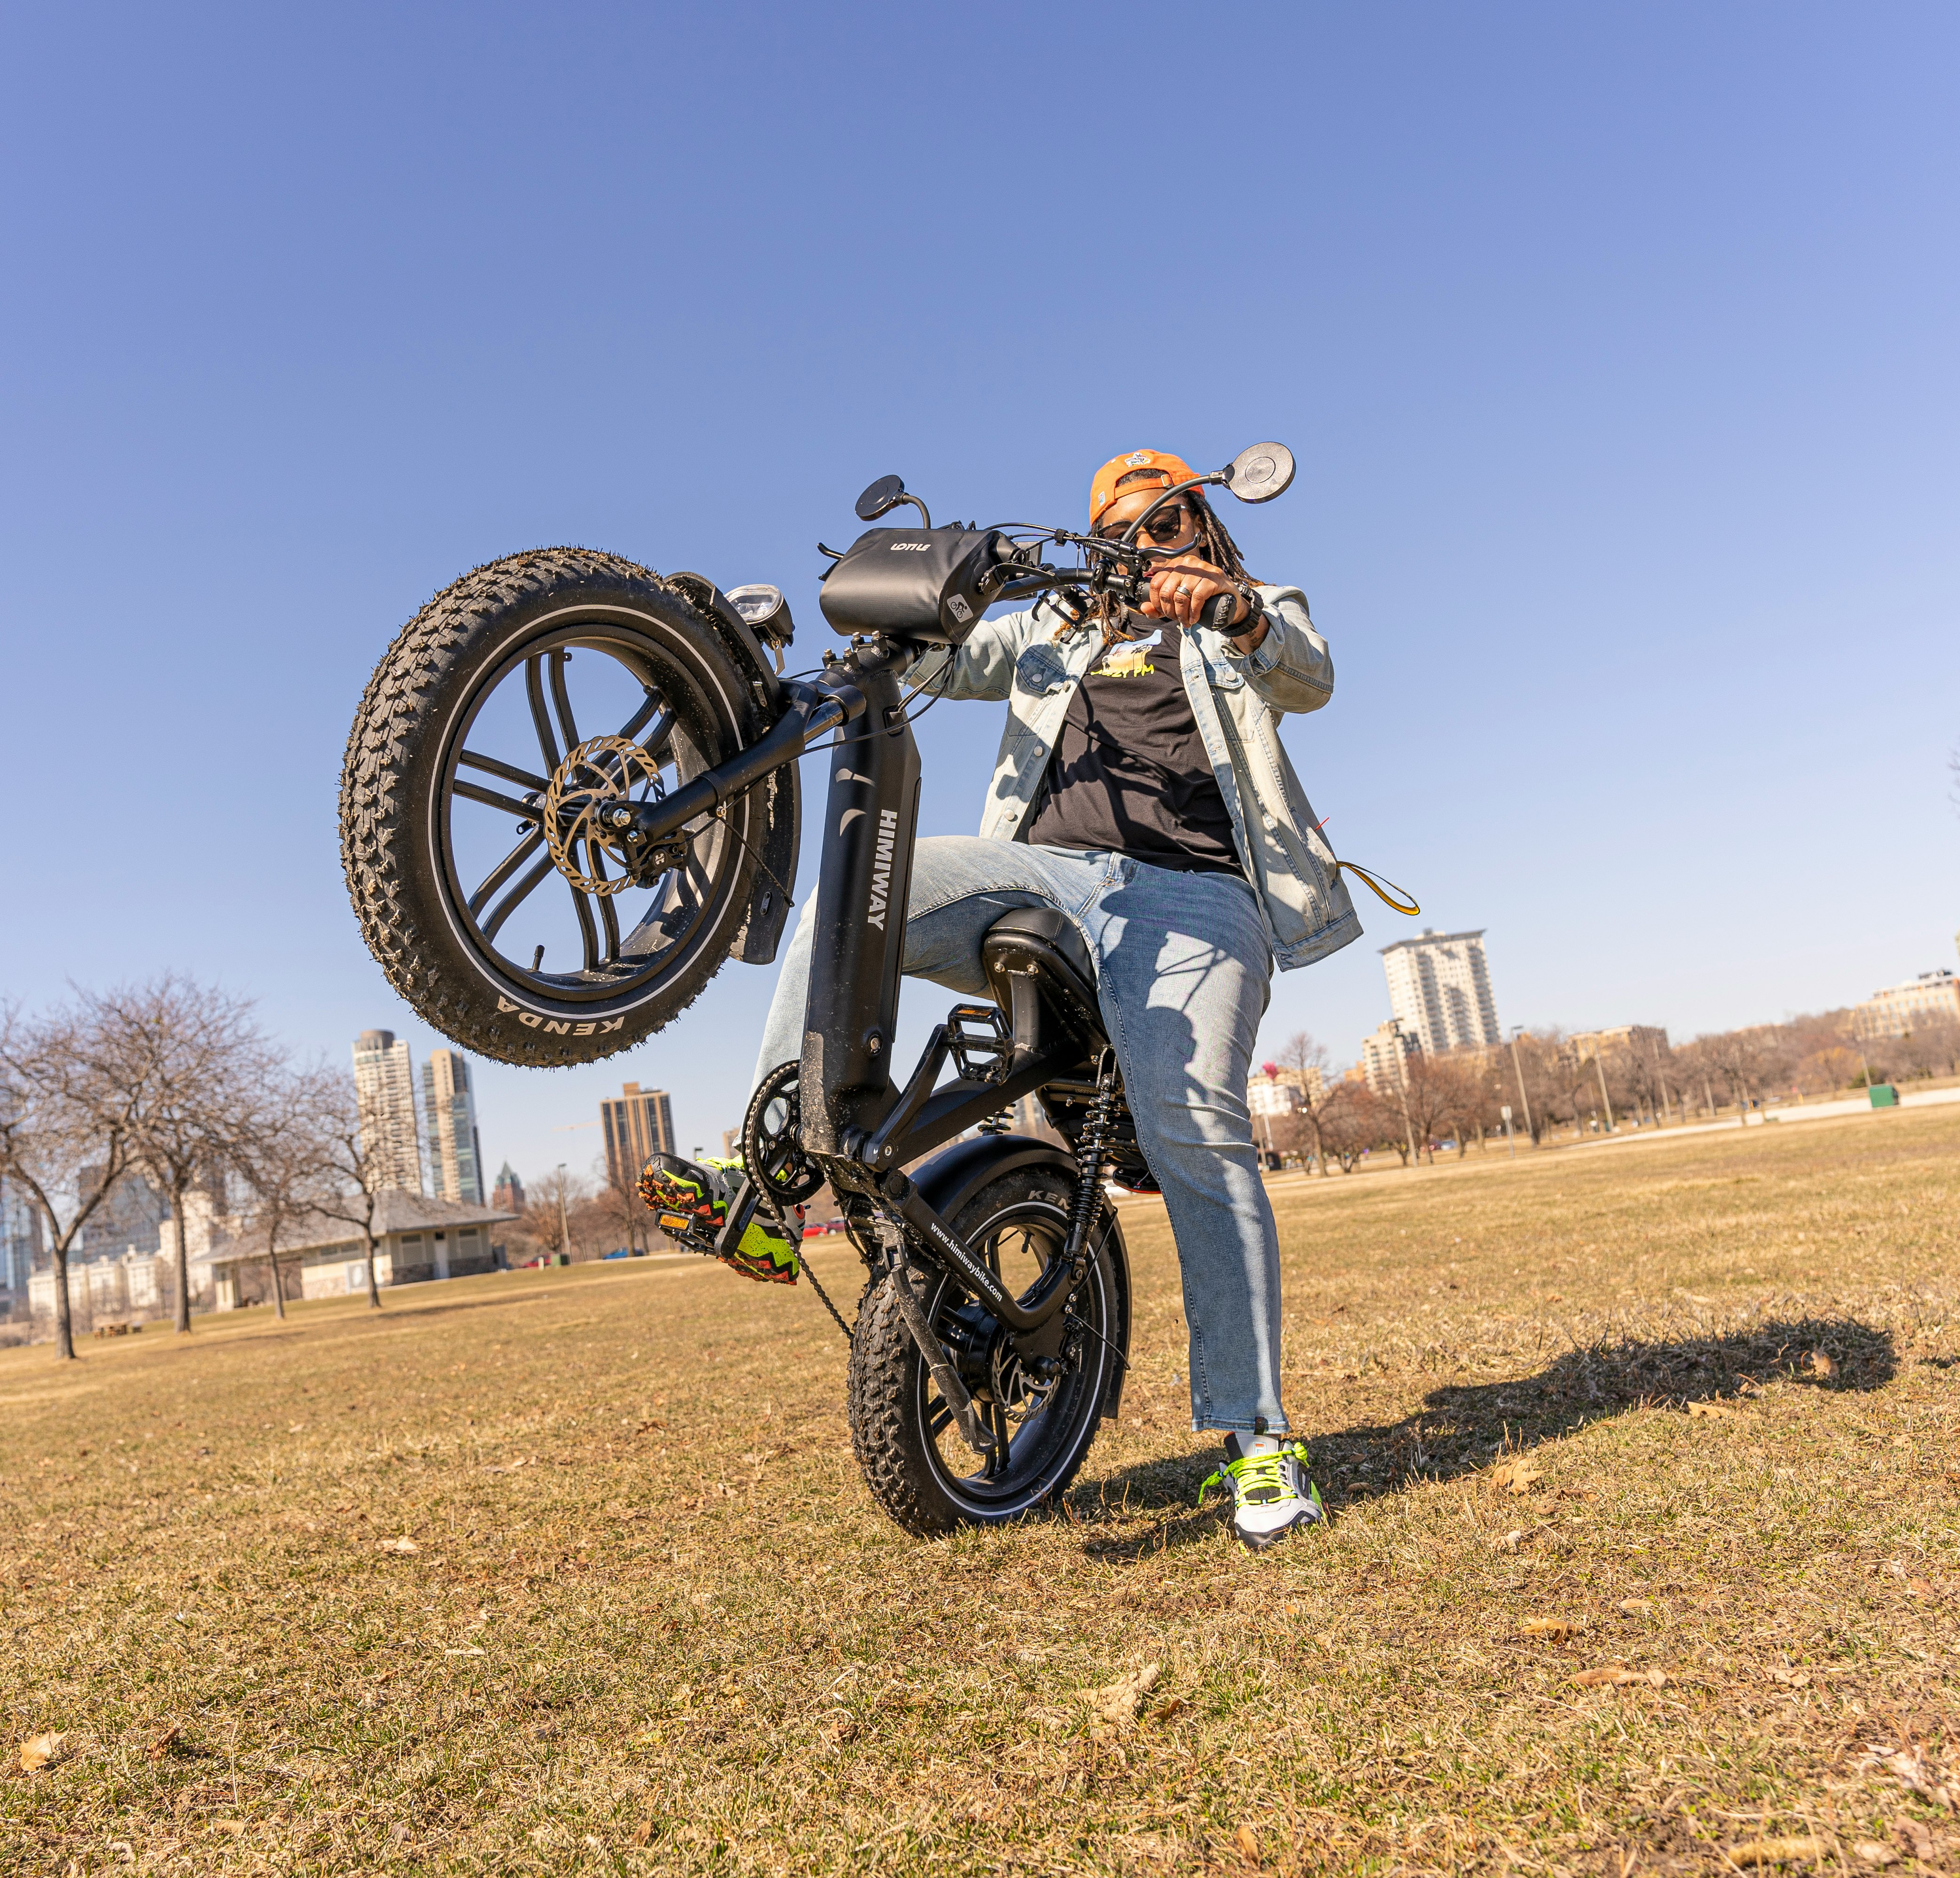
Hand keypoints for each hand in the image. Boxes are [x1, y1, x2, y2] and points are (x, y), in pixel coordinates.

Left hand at [1142, 556, 1267, 651]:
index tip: (1162, 612)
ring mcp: (1201, 570)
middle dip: (1169, 611)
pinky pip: (1196, 597)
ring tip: (1186, 621)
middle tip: (1176, 619)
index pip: (1156, 582)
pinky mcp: (1213, 578)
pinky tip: (1194, 618)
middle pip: (1167, 590)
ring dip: (1181, 614)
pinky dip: (1193, 612)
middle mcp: (1187, 564)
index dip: (1156, 601)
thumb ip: (1159, 606)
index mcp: (1175, 565)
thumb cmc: (1202, 598)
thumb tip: (1144, 608)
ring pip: (1181, 595)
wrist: (1229, 598)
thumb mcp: (1178, 601)